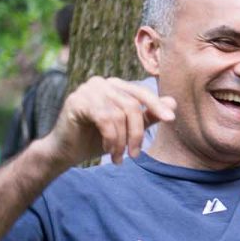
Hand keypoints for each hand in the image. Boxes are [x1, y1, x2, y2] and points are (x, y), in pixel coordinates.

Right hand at [39, 77, 175, 165]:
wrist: (65, 151)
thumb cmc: (97, 139)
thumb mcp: (127, 129)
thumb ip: (148, 116)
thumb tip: (173, 104)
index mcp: (115, 86)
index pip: (141, 93)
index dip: (157, 106)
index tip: (171, 120)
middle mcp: (102, 83)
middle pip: (132, 105)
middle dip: (137, 133)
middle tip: (135, 155)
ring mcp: (88, 89)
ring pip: (119, 114)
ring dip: (122, 141)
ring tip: (118, 157)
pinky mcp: (77, 101)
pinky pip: (105, 119)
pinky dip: (110, 138)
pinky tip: (107, 149)